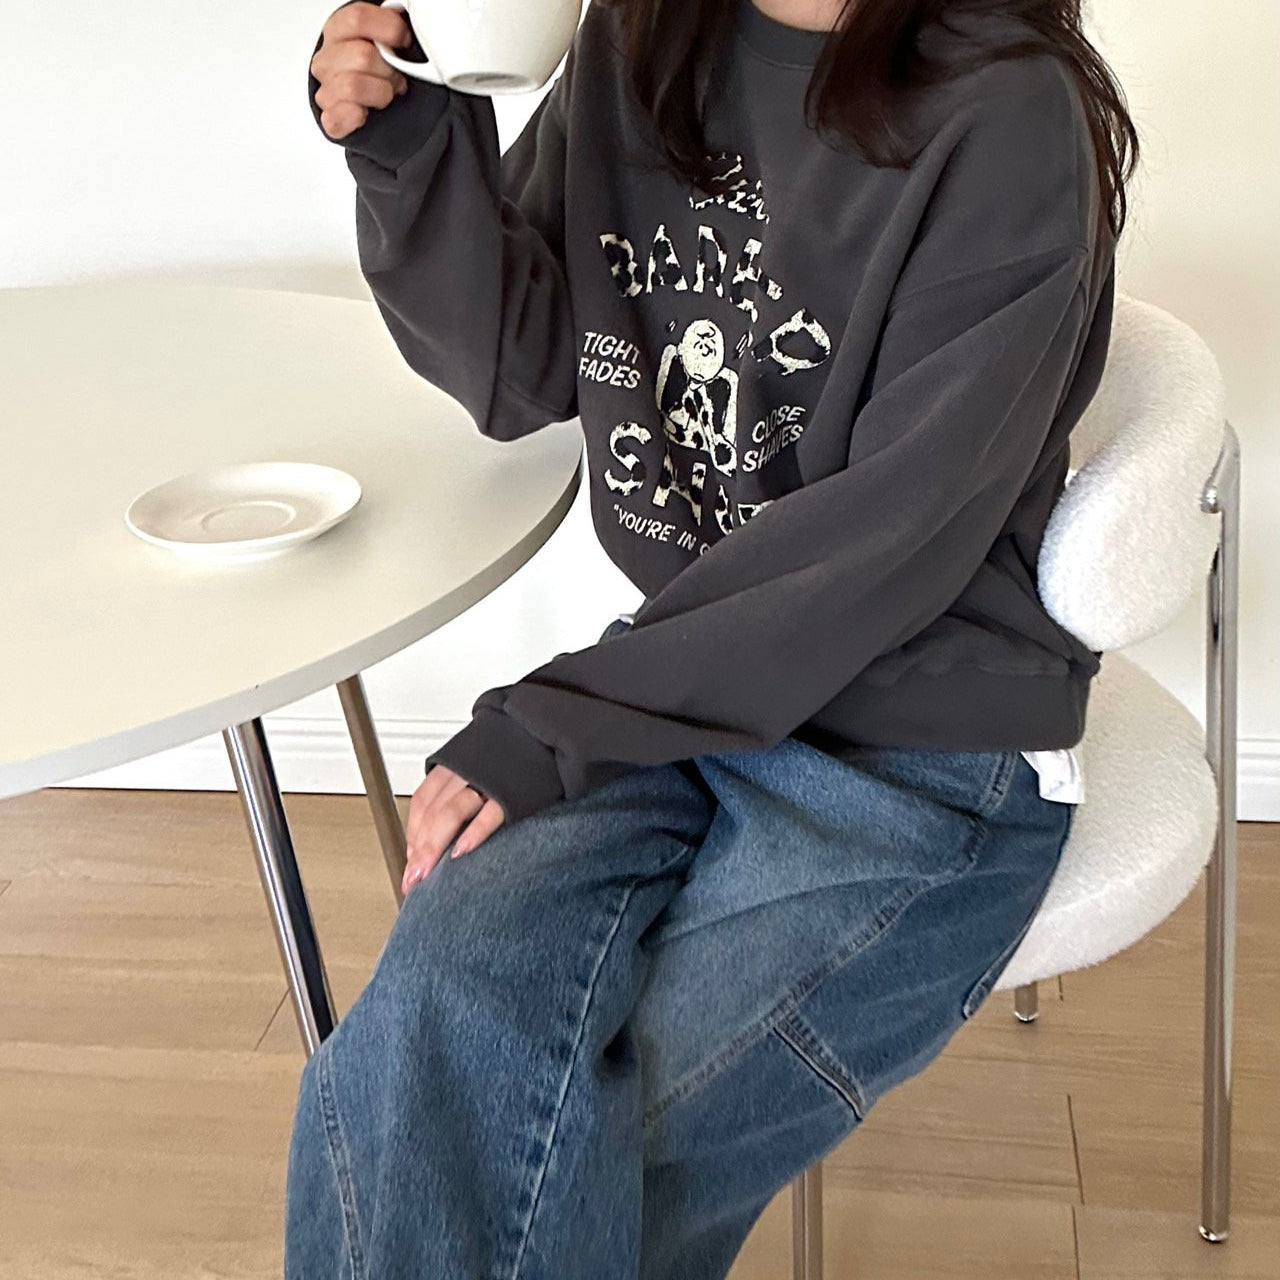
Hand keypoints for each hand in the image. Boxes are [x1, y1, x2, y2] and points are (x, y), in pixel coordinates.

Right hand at [311, 2, 412, 140]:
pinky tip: (366, 112)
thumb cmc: (379, 70)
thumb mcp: (385, 40)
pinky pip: (338, 117)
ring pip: (353, 86)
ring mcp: (326, 89)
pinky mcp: (330, 119)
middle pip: (362, 56)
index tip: (404, 41)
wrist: (368, 106)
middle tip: (396, 76)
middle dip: (388, 69)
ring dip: (380, 93)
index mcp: (338, 31)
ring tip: (385, 94)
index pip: (357, 18)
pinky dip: (356, 116)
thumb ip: (391, 25)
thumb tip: (404, 12)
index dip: (389, 29)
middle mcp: (327, 59)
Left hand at [403, 763, 506, 893]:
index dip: (413, 830)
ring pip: (452, 812)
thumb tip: (444, 822)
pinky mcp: (513, 790)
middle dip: (419, 847)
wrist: (548, 730)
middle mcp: (467, 769)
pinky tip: (462, 851)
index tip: (410, 857)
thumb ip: (460, 784)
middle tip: (412, 877)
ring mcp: (489, 779)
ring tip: (428, 871)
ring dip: (435, 844)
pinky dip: (473, 833)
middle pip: (433, 810)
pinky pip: (489, 813)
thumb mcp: (479, 759)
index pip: (424, 799)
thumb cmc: (514, 750)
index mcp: (456, 762)